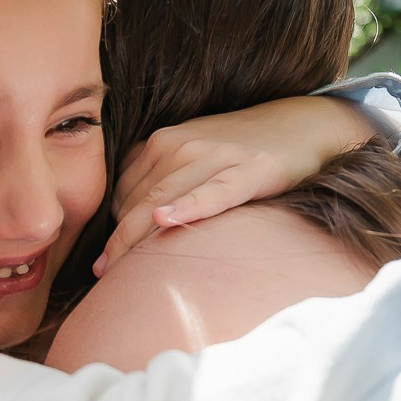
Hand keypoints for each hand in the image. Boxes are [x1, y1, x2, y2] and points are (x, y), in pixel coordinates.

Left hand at [100, 96, 375, 273]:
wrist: (301, 124)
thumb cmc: (240, 148)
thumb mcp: (192, 153)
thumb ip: (160, 178)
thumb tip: (129, 221)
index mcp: (161, 143)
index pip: (123, 193)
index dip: (113, 229)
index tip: (103, 262)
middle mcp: (179, 145)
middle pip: (136, 202)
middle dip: (117, 241)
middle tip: (100, 275)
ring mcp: (214, 156)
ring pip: (163, 202)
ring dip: (138, 238)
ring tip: (118, 272)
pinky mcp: (250, 169)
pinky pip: (213, 192)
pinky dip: (188, 206)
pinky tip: (163, 221)